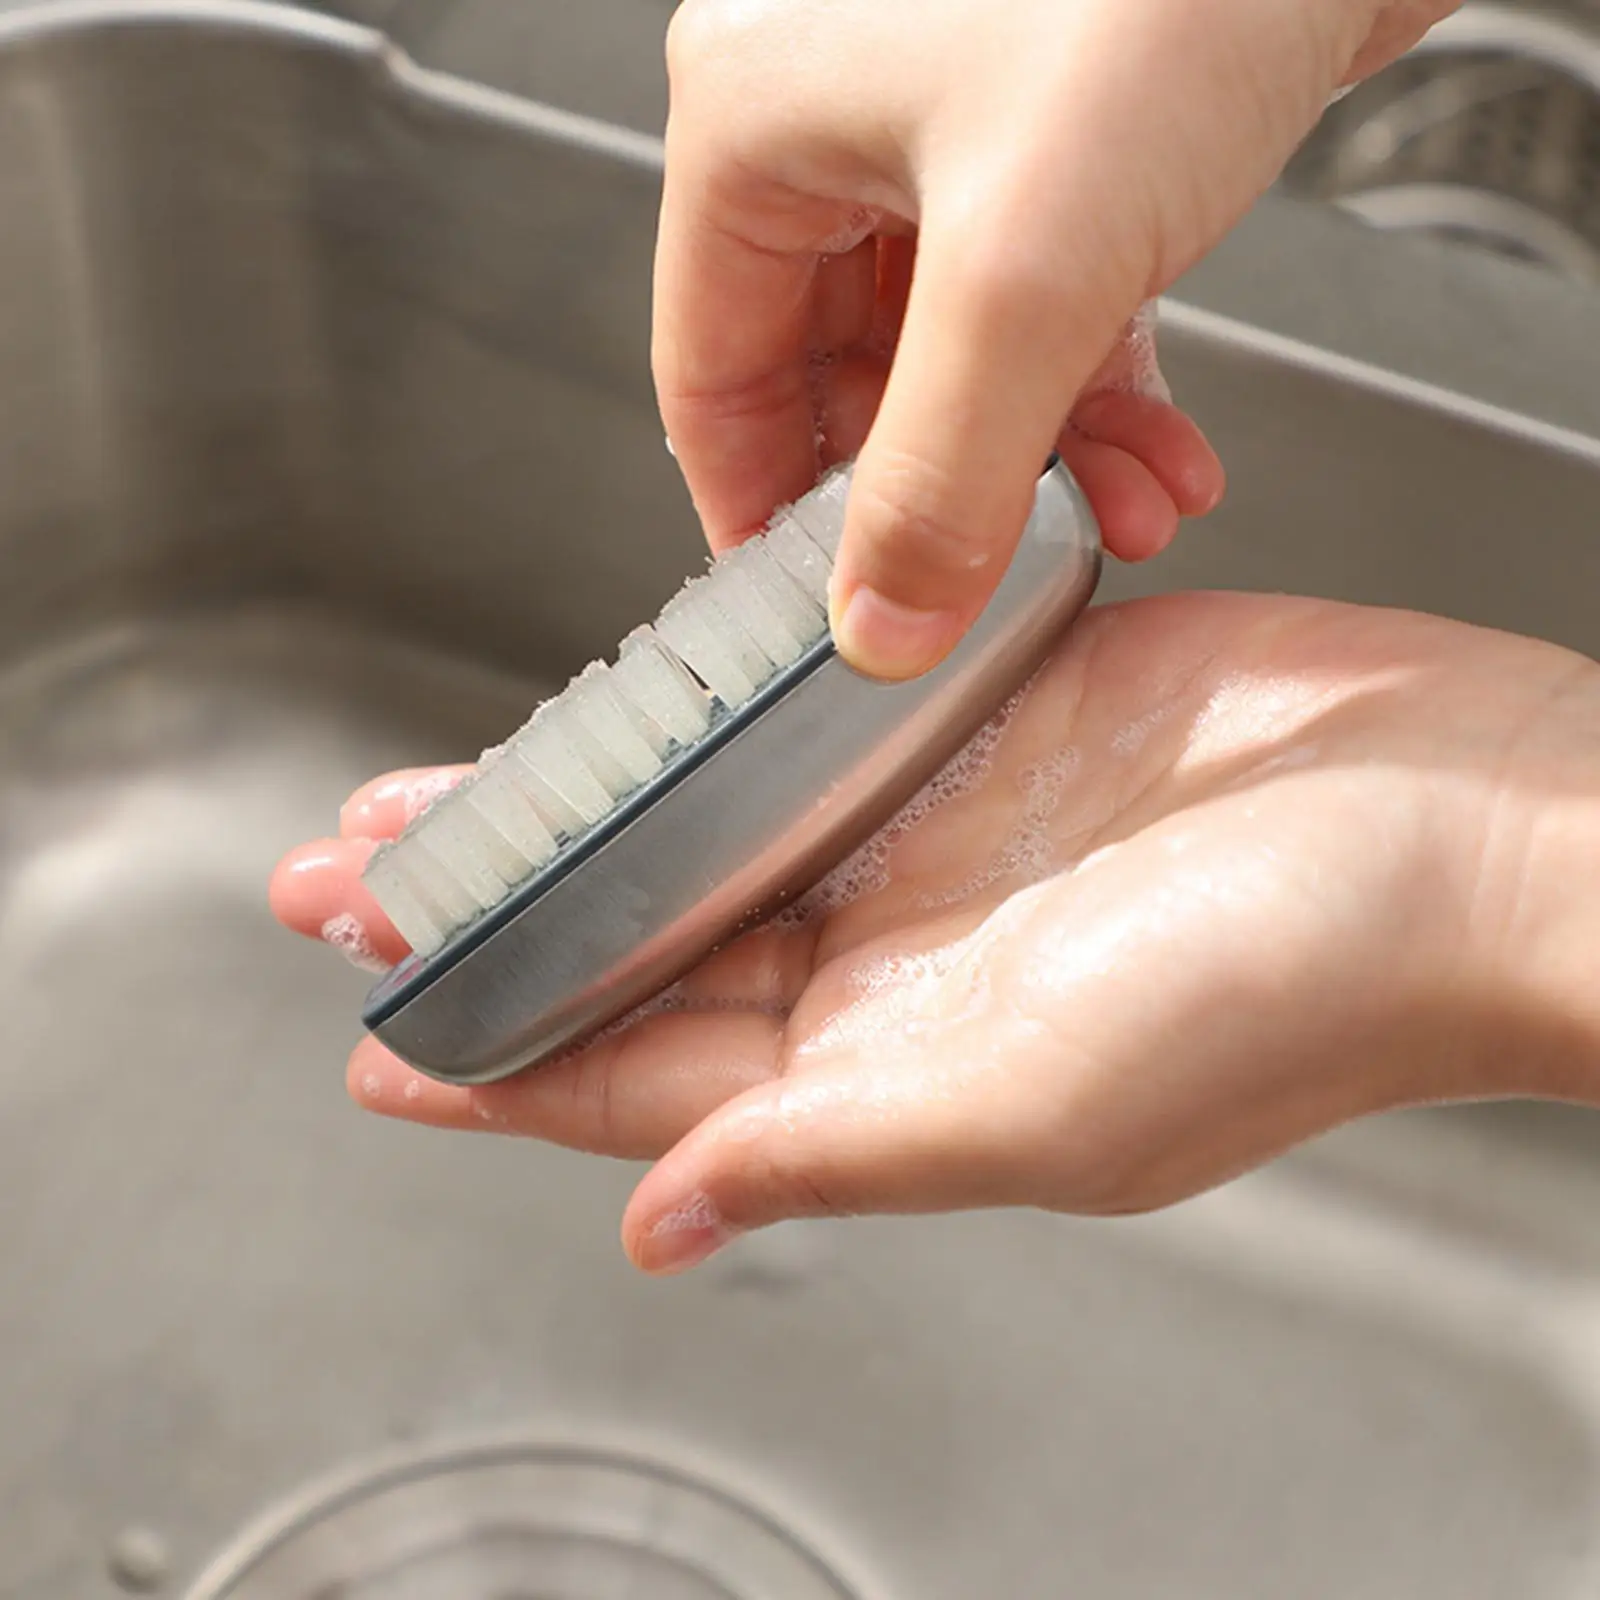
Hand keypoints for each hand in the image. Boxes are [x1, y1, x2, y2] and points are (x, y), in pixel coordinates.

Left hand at [271, 594, 1599, 1272]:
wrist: (1464, 820)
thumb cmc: (1303, 985)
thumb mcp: (1046, 1101)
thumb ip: (836, 1151)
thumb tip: (658, 1226)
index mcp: (892, 1058)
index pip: (645, 1074)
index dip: (500, 1062)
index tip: (374, 1043)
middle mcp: (897, 949)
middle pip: (646, 939)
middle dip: (496, 917)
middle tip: (349, 891)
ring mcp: (934, 828)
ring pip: (703, 823)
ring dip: (575, 807)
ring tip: (440, 800)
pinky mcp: (979, 714)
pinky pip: (802, 711)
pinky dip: (706, 707)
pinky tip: (629, 697)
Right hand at [653, 0, 1455, 678]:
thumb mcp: (1027, 267)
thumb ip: (943, 474)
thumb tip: (884, 621)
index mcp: (756, 121)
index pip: (713, 375)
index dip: (767, 513)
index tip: (821, 611)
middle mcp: (838, 118)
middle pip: (847, 379)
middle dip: (944, 494)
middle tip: (995, 579)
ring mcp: (951, 123)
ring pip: (956, 355)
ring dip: (1040, 455)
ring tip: (1118, 514)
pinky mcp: (1061, 133)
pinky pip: (1044, 303)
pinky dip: (1096, 389)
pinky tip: (1158, 450)